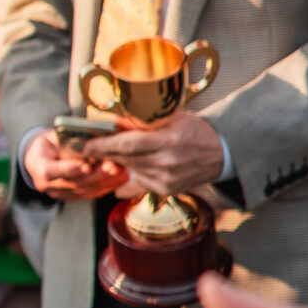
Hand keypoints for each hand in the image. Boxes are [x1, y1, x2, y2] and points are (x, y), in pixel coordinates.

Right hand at [22, 129, 129, 201]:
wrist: (42, 157)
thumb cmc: (50, 142)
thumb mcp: (52, 136)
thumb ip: (67, 140)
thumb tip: (91, 139)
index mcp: (38, 167)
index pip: (52, 171)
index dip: (71, 169)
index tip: (87, 165)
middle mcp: (48, 185)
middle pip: (74, 183)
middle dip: (96, 175)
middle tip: (112, 166)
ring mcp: (61, 193)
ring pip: (87, 189)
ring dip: (106, 180)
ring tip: (121, 169)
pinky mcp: (74, 197)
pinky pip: (93, 192)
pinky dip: (108, 184)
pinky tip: (120, 176)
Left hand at [81, 110, 224, 198]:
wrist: (221, 153)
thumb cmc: (194, 130)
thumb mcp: (171, 117)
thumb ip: (141, 121)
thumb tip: (111, 121)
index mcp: (168, 141)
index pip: (127, 146)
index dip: (103, 146)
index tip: (86, 144)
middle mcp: (167, 163)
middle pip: (125, 159)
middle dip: (106, 153)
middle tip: (92, 146)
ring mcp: (166, 180)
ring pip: (129, 171)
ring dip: (118, 162)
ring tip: (113, 153)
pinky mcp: (166, 190)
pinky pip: (138, 182)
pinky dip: (131, 172)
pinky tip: (131, 165)